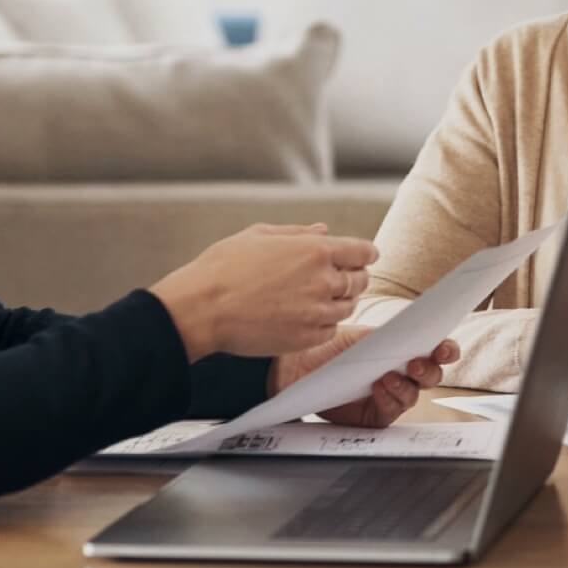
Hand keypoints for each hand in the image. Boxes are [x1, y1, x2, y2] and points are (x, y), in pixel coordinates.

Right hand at [149, 223, 377, 361]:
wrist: (202, 308)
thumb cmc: (224, 267)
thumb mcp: (260, 235)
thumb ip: (298, 233)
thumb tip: (324, 230)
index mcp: (316, 250)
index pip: (364, 252)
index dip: (365, 253)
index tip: (362, 257)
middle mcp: (323, 281)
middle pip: (360, 280)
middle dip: (353, 276)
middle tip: (339, 277)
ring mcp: (317, 312)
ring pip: (348, 306)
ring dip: (340, 300)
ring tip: (319, 297)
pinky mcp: (307, 338)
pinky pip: (331, 330)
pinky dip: (325, 322)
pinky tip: (307, 316)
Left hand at [269, 325, 460, 427]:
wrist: (300, 366)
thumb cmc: (332, 348)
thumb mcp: (364, 337)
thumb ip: (392, 338)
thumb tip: (415, 335)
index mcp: (406, 350)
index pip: (437, 351)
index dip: (446, 350)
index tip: (443, 349)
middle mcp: (403, 374)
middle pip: (432, 376)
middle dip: (429, 370)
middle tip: (416, 364)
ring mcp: (392, 396)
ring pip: (413, 394)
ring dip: (405, 386)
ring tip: (387, 377)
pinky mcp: (377, 415)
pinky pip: (392, 410)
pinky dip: (388, 399)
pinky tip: (378, 389)